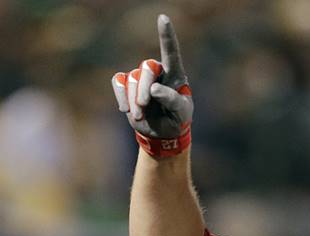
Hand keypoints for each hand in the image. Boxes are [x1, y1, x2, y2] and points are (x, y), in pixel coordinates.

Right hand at [111, 14, 192, 140]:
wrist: (162, 132)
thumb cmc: (177, 118)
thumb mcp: (181, 112)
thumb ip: (172, 100)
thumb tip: (155, 89)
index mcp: (175, 74)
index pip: (171, 52)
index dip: (166, 35)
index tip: (163, 18)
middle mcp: (158, 71)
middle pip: (147, 68)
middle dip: (144, 89)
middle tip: (145, 106)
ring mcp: (141, 76)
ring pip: (133, 79)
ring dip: (135, 100)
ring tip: (141, 115)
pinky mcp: (127, 85)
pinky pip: (119, 82)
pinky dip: (122, 97)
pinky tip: (127, 110)